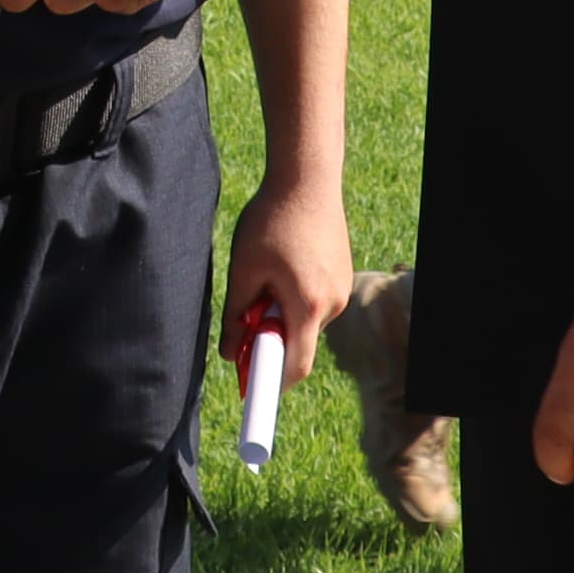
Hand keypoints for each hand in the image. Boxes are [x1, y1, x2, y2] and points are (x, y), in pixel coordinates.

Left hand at [223, 178, 354, 383]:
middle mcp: (332, 304)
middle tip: (246, 308)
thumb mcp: (243, 270)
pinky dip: (295, 296)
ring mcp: (341, 289)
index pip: (296, 367)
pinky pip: (315, 302)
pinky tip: (283, 262)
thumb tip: (231, 354)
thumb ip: (236, 316)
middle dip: (270, 335)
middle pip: (298, 342)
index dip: (272, 384)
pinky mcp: (342, 276)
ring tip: (266, 271)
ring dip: (282, 312)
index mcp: (308, 306)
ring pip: (306, 321)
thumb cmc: (271, 221)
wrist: (306, 179)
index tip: (252, 393)